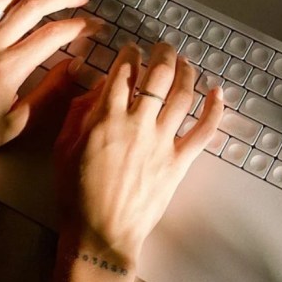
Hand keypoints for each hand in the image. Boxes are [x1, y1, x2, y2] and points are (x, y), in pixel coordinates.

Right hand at [53, 41, 223, 264]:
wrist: (100, 233)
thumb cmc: (75, 192)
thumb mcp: (64, 146)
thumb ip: (81, 112)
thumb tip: (100, 87)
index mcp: (106, 117)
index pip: (123, 72)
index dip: (129, 54)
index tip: (131, 49)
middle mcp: (138, 123)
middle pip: (158, 76)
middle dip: (163, 54)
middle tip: (163, 48)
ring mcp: (162, 142)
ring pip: (183, 95)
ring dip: (187, 73)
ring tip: (185, 63)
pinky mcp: (179, 162)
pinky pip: (204, 130)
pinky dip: (214, 109)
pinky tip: (218, 92)